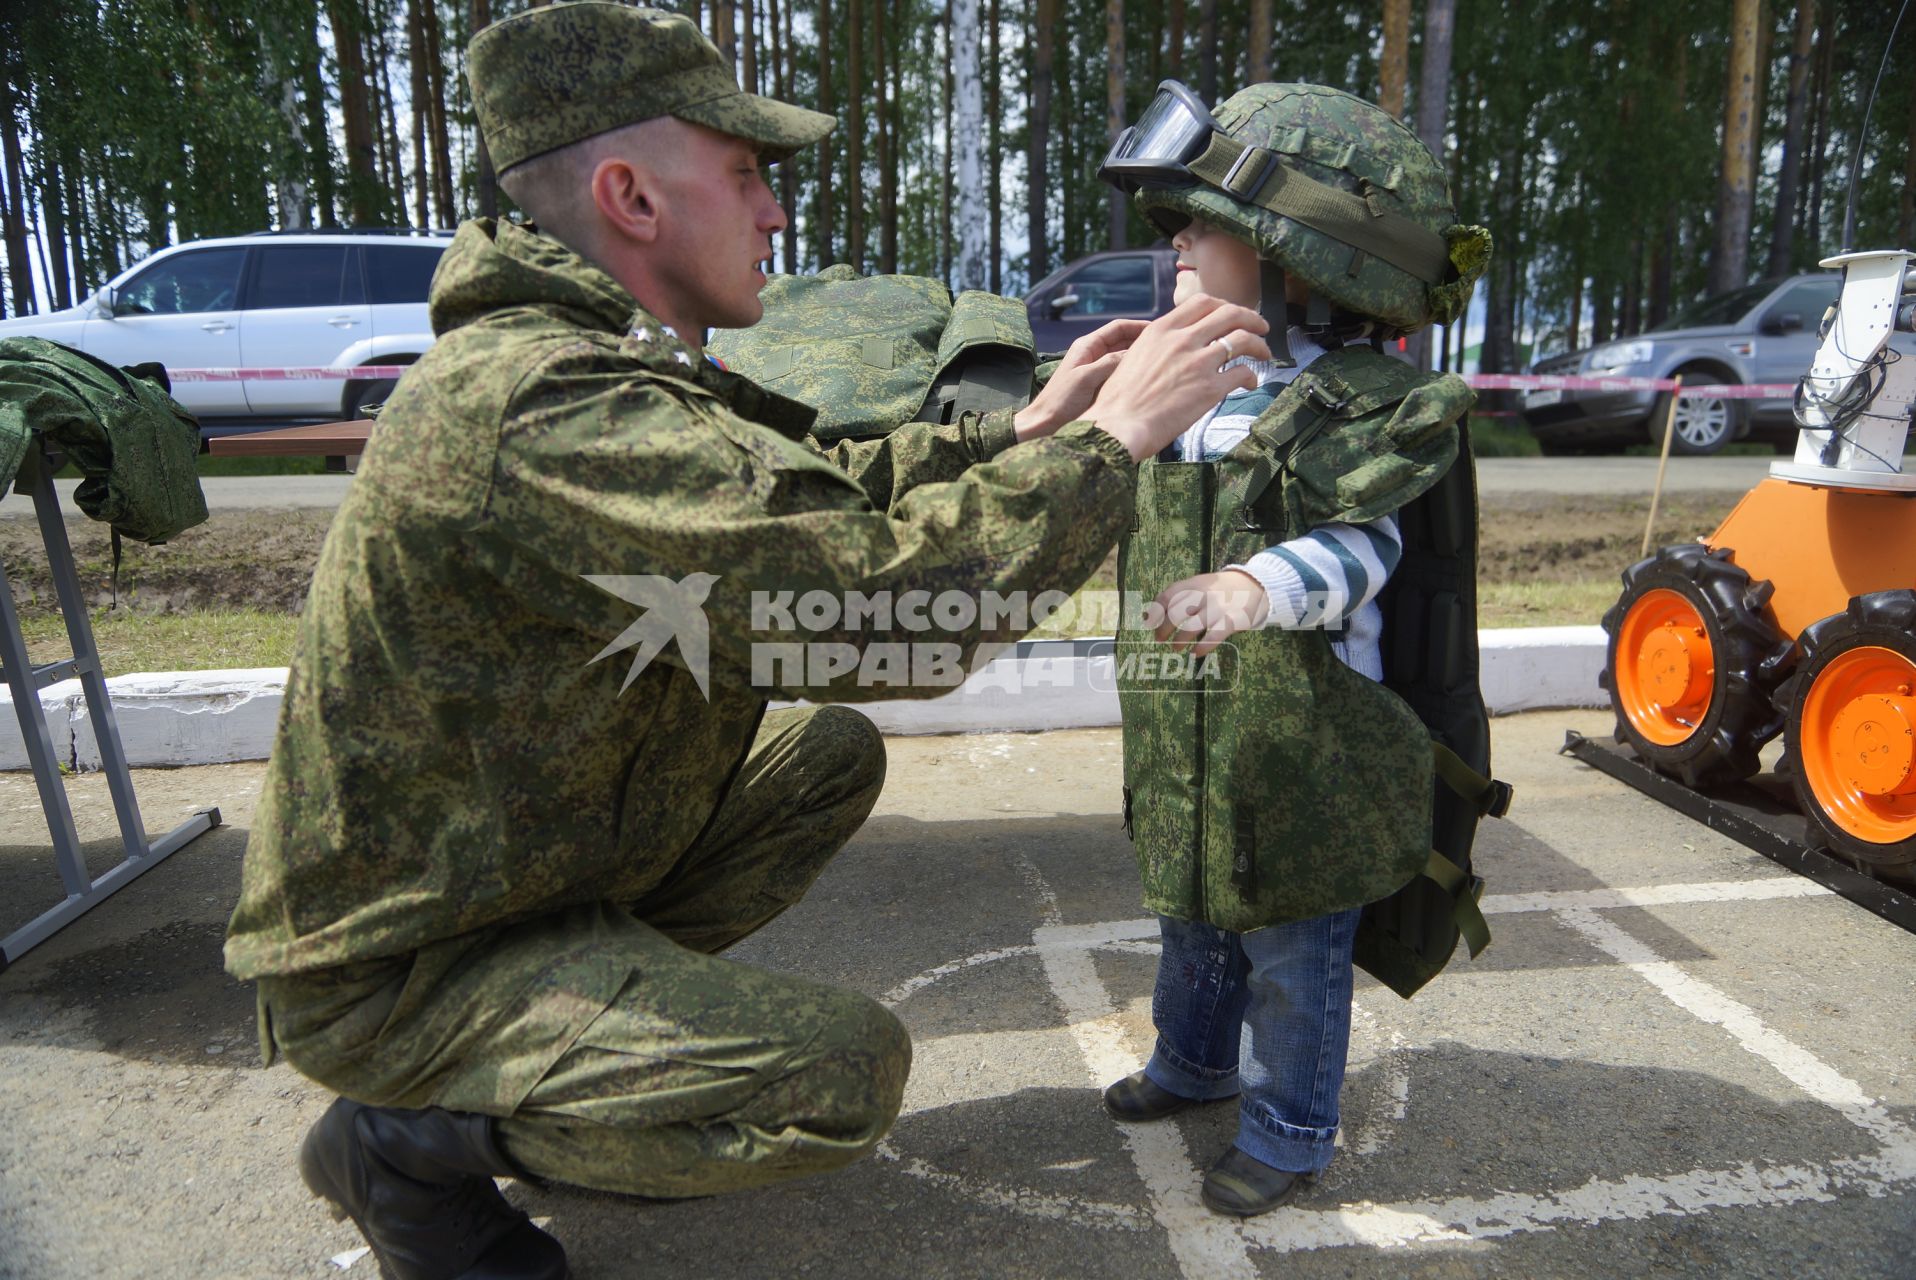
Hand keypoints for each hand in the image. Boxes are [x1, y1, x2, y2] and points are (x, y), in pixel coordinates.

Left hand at [1013, 318, 1149, 440]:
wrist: (1045, 424)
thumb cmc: (1060, 400)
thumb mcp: (1085, 378)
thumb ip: (1109, 363)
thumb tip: (1135, 352)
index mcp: (1087, 346)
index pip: (1118, 328)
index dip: (1139, 326)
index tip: (1159, 329)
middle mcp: (1093, 355)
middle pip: (1123, 341)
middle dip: (1143, 341)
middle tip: (1166, 346)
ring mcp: (1097, 371)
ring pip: (1124, 358)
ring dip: (1140, 358)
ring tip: (1162, 361)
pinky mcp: (1100, 387)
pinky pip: (1121, 375)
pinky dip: (1134, 374)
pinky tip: (1148, 380)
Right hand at [1085, 296, 1271, 461]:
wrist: (1118, 426)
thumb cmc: (1119, 400)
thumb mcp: (1134, 357)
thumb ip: (1159, 344)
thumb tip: (1176, 344)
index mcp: (1161, 330)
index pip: (1202, 302)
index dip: (1224, 305)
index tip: (1231, 314)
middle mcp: (1182, 340)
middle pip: (1230, 313)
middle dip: (1251, 317)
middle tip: (1260, 327)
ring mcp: (1198, 363)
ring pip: (1243, 339)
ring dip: (1259, 344)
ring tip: (1264, 353)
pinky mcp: (1210, 389)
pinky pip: (1242, 373)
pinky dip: (1251, 376)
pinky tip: (1250, 382)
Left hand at [1153, 569, 1268, 656]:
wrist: (1254, 585)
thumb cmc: (1219, 589)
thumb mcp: (1199, 584)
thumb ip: (1178, 596)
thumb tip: (1151, 615)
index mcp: (1193, 584)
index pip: (1167, 597)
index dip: (1155, 612)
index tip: (1149, 624)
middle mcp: (1203, 594)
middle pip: (1175, 614)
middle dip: (1164, 629)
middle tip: (1160, 639)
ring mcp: (1217, 608)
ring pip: (1191, 628)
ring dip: (1179, 641)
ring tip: (1176, 648)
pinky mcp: (1231, 621)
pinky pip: (1212, 638)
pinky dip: (1202, 648)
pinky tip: (1195, 653)